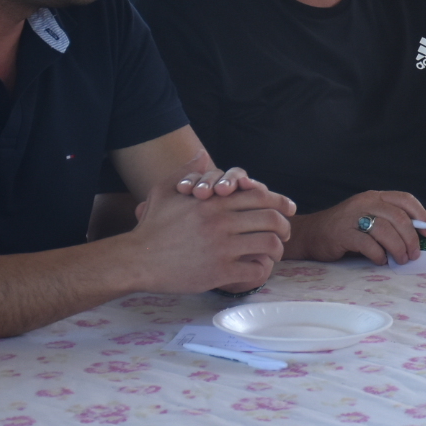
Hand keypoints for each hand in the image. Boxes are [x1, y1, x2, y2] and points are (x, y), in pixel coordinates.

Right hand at [130, 167, 295, 292]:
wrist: (136, 259)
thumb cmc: (152, 225)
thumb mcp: (166, 190)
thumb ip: (188, 171)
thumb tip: (203, 154)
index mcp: (214, 202)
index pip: (259, 196)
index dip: (280, 202)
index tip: (289, 208)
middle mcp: (222, 222)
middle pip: (271, 219)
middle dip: (285, 225)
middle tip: (286, 232)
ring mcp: (222, 247)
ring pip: (269, 244)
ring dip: (278, 249)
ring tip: (276, 252)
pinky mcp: (220, 271)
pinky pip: (256, 269)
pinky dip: (263, 270)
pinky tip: (260, 269)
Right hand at [284, 191, 425, 264]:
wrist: (310, 234)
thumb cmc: (344, 229)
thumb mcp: (368, 218)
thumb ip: (389, 222)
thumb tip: (416, 237)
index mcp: (374, 197)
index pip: (405, 199)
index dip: (421, 215)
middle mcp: (365, 202)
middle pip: (398, 217)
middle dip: (411, 238)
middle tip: (414, 254)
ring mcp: (352, 217)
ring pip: (386, 231)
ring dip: (398, 249)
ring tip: (400, 260)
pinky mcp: (342, 233)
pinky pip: (368, 244)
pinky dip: (379, 255)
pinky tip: (381, 261)